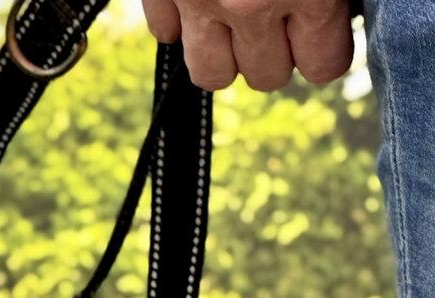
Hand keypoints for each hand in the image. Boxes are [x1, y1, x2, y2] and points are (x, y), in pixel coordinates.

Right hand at [141, 0, 354, 90]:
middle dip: (279, 52)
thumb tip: (345, 16)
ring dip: (227, 54)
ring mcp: (197, 1)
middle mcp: (249, 3)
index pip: (322, 66)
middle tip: (285, 15)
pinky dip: (179, 21)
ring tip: (239, 19)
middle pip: (268, 77)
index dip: (327, 48)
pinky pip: (164, 32)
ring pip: (212, 74)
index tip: (328, 28)